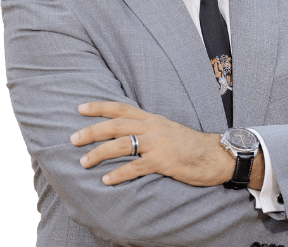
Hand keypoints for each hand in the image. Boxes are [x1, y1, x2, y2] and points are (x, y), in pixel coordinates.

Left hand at [70, 102, 234, 186]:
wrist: (215, 154)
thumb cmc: (190, 144)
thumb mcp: (167, 130)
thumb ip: (148, 129)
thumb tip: (128, 134)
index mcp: (152, 118)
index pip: (121, 108)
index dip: (100, 107)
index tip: (80, 108)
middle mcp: (152, 127)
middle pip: (116, 125)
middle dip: (92, 131)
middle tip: (72, 138)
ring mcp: (158, 143)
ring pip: (122, 144)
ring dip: (100, 153)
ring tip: (84, 162)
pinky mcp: (163, 161)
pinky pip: (136, 167)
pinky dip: (119, 174)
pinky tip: (106, 180)